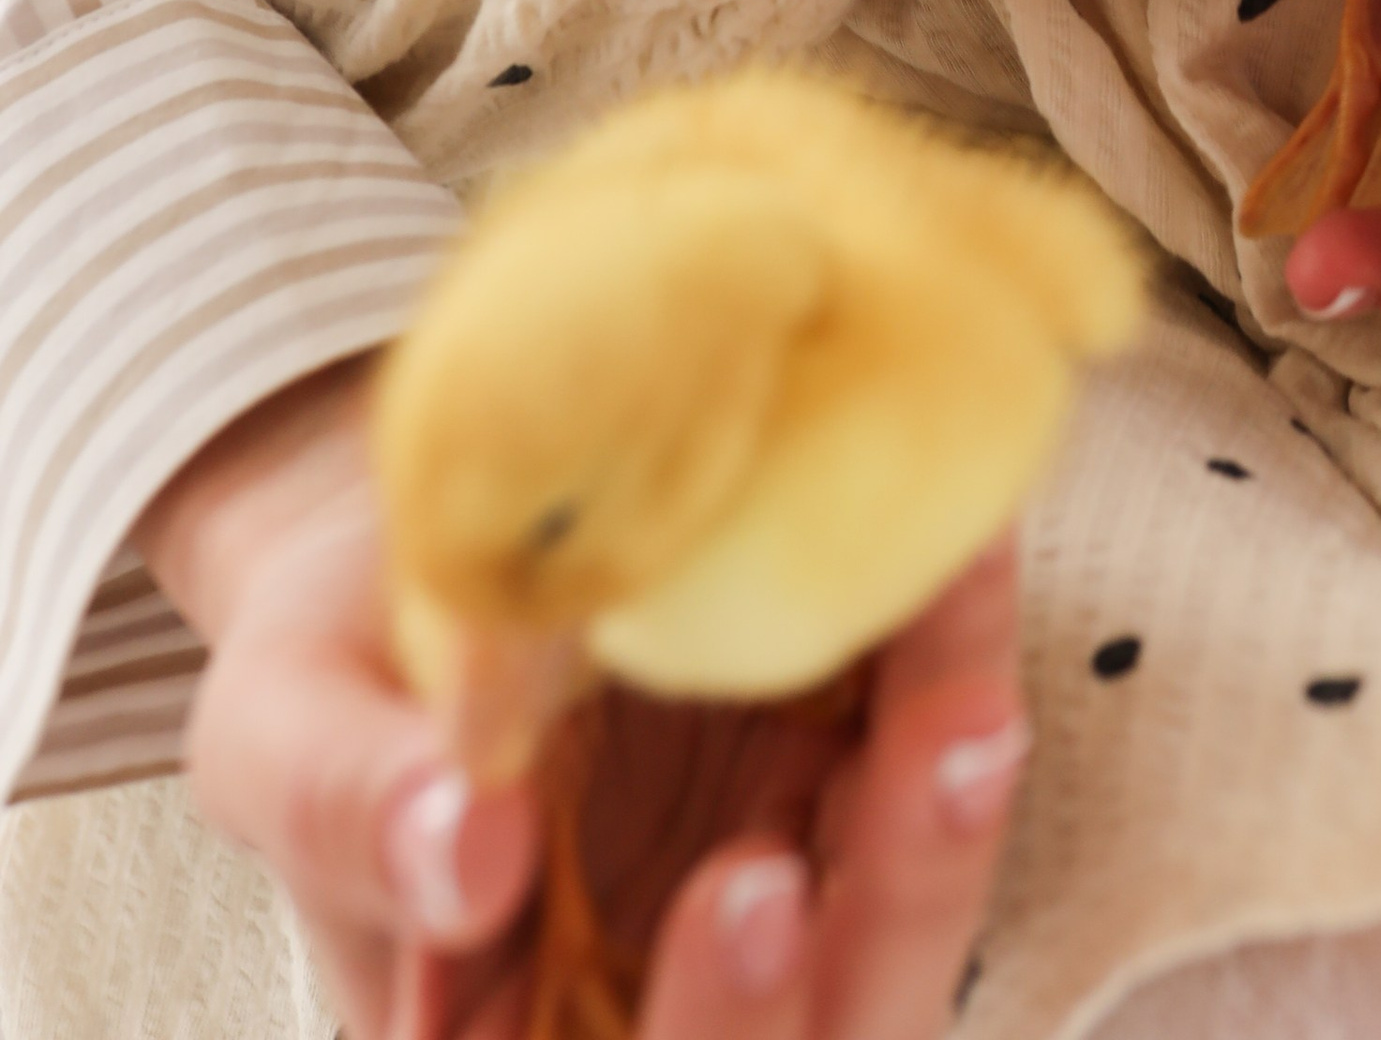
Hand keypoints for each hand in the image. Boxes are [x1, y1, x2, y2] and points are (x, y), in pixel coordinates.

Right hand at [139, 365, 1026, 1039]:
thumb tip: (465, 854)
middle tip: (924, 766)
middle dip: (867, 936)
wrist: (435, 526)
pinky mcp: (848, 799)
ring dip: (945, 829)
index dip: (717, 1024)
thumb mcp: (283, 724)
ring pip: (890, 950)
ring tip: (964, 689)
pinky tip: (962, 568)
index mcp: (508, 1035)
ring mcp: (774, 920)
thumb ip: (341, 803)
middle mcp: (654, 1009)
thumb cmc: (336, 669)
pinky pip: (924, 784)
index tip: (751, 889)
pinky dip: (951, 695)